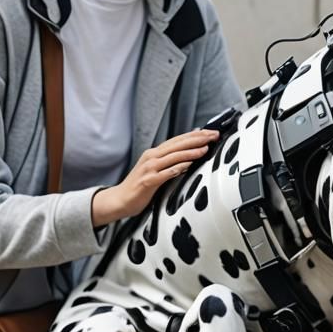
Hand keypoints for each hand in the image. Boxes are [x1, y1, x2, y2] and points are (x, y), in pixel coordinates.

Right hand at [91, 128, 219, 226]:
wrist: (120, 199)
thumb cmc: (139, 185)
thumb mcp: (155, 169)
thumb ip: (169, 161)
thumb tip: (188, 153)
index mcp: (154, 153)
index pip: (177, 140)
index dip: (194, 135)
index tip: (209, 132)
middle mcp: (151, 157)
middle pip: (177, 145)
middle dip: (197, 139)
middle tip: (213, 135)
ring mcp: (149, 169)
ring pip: (173, 157)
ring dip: (190, 151)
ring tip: (205, 148)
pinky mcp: (148, 181)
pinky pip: (167, 173)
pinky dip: (179, 167)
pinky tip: (189, 164)